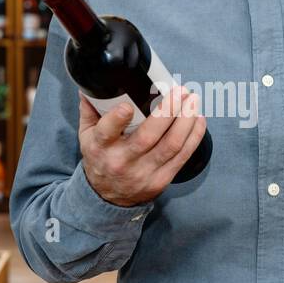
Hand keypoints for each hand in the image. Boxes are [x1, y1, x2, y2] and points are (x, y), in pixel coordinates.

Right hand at [79, 85, 208, 206]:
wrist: (108, 197)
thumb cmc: (100, 158)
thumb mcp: (86, 135)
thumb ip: (89, 109)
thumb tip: (90, 85)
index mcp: (100, 147)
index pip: (106, 132)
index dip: (117, 119)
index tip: (127, 106)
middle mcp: (122, 161)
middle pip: (148, 136)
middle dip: (168, 111)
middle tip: (180, 91)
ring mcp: (143, 173)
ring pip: (171, 146)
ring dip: (186, 121)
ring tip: (192, 101)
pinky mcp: (161, 180)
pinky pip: (182, 157)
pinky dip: (194, 136)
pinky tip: (197, 120)